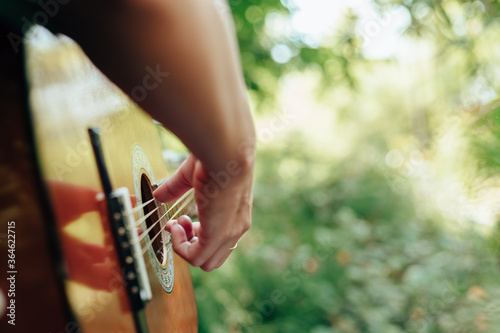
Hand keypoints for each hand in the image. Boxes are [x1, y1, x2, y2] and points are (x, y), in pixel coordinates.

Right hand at [153, 154, 252, 270]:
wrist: (227, 151)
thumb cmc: (215, 154)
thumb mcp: (192, 175)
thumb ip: (176, 187)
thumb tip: (158, 195)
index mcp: (237, 211)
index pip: (220, 238)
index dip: (196, 233)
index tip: (181, 219)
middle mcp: (238, 225)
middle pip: (214, 255)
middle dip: (191, 243)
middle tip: (178, 223)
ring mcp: (230, 232)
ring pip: (206, 261)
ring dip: (185, 247)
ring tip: (177, 223)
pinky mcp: (218, 235)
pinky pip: (196, 257)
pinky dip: (180, 247)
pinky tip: (175, 225)